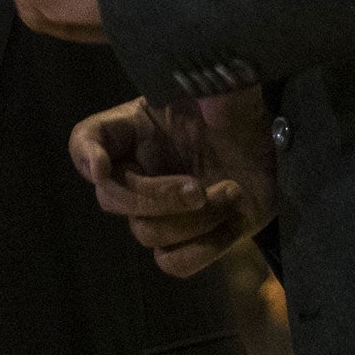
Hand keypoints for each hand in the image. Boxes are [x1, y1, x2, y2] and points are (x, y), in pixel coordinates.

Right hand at [68, 89, 275, 277]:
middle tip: (198, 189)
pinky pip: (174, 263)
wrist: (270, 147)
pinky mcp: (187, 241)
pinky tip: (234, 218)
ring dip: (194, 220)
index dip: (85, 155)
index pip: (85, 139)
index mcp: (133, 128)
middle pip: (111, 198)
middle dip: (156, 198)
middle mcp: (136, 171)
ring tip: (233, 193)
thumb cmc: (239, 113)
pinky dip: (205, 247)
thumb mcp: (227, 94)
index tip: (101, 168)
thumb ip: (216, 92)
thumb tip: (216, 95)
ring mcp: (159, 211)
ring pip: (146, 233)